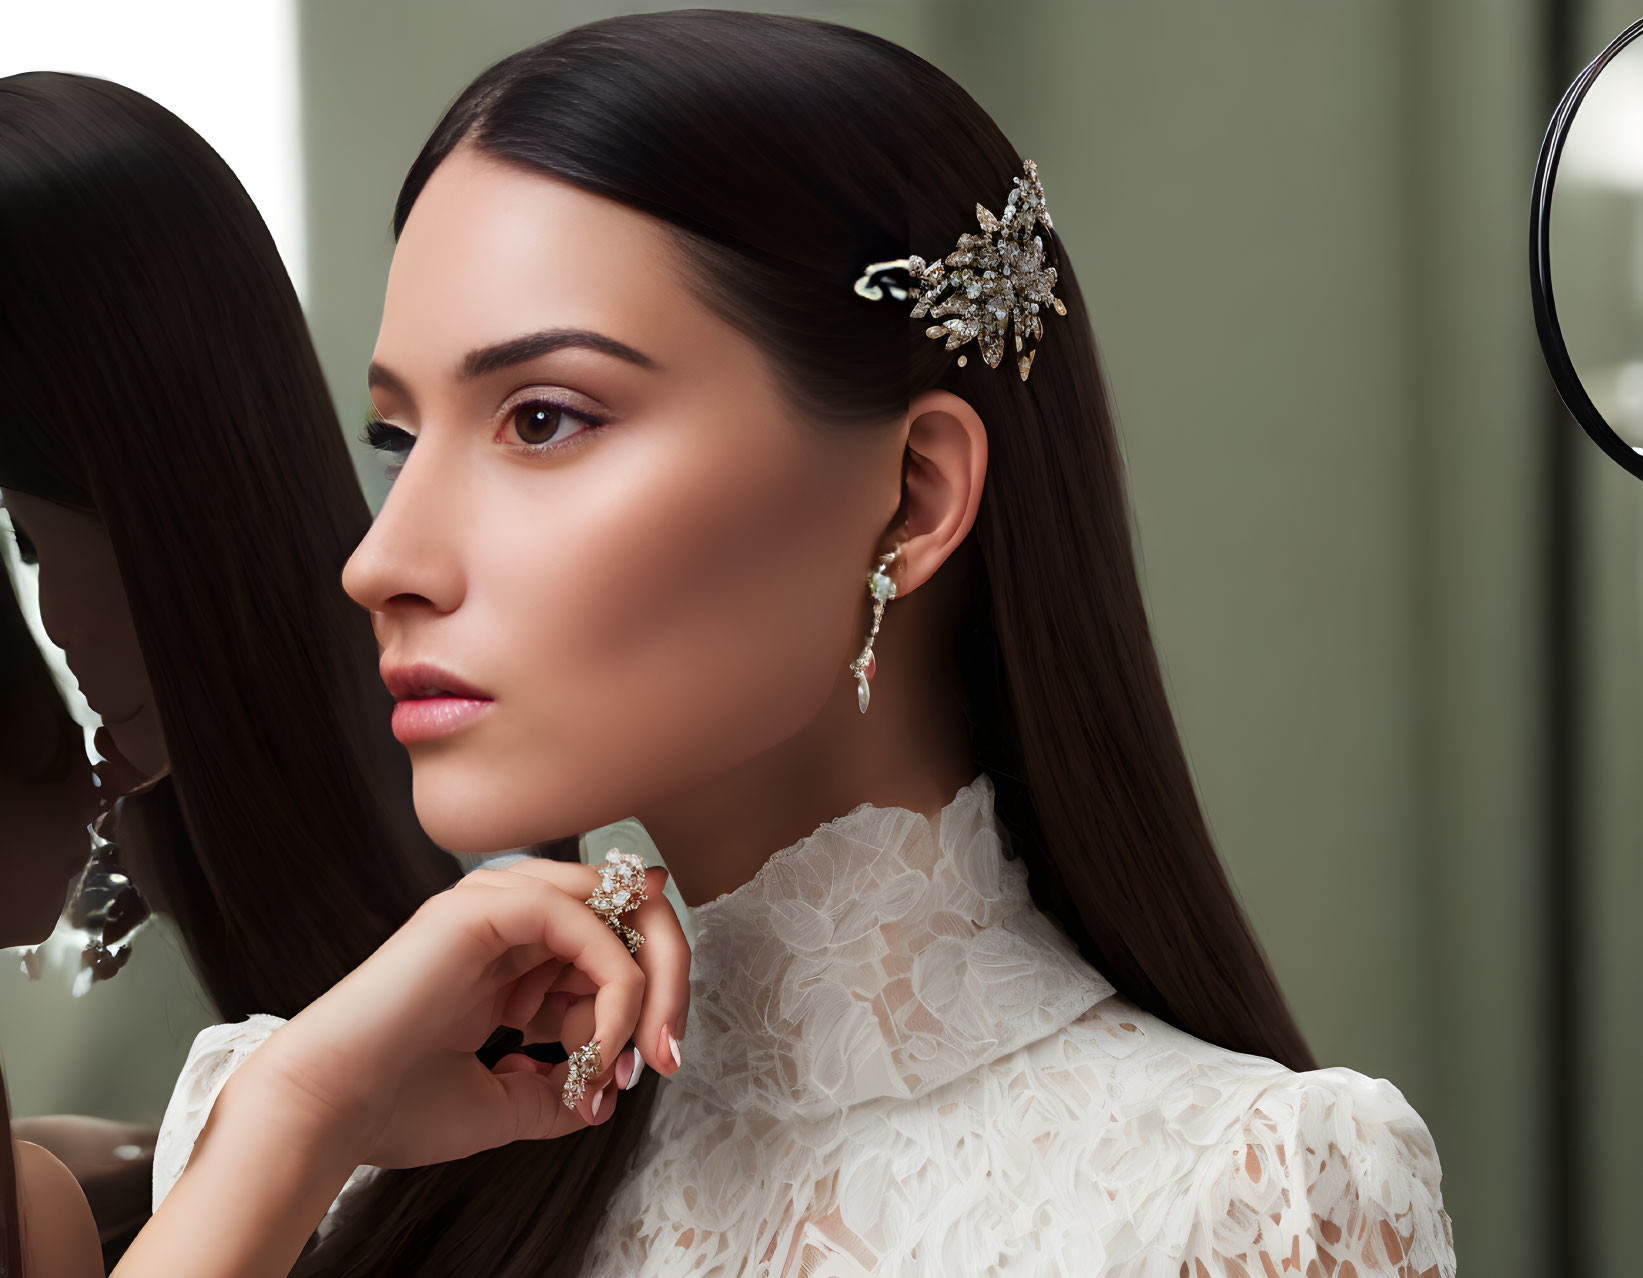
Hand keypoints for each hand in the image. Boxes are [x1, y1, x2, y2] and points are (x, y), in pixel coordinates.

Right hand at [225, 855, 689, 1169]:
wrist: (328, 1113)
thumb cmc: (397, 1107)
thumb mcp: (505, 1101)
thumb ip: (559, 1087)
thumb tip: (604, 1092)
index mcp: (506, 953)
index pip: (609, 943)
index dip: (641, 1002)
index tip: (645, 1070)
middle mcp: (504, 915)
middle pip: (626, 913)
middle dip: (663, 985)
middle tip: (665, 1056)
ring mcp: (493, 901)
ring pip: (616, 908)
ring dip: (642, 987)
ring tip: (623, 1057)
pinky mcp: (484, 905)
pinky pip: (584, 922)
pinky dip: (612, 982)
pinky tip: (599, 1041)